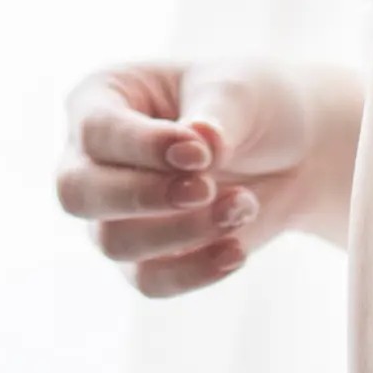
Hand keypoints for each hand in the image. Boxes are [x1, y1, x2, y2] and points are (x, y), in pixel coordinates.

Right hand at [56, 57, 323, 296]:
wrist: (294, 152)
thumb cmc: (251, 105)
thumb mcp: (240, 92)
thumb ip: (215, 118)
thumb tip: (199, 140)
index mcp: (103, 97)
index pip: (96, 129)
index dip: (143, 146)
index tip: (201, 153)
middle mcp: (94, 158)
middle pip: (78, 192)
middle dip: (141, 197)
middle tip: (205, 189)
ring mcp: (112, 213)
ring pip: (114, 240)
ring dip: (183, 230)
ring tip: (243, 205)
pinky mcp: (143, 257)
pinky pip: (148, 280)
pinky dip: (193, 271)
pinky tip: (236, 251)